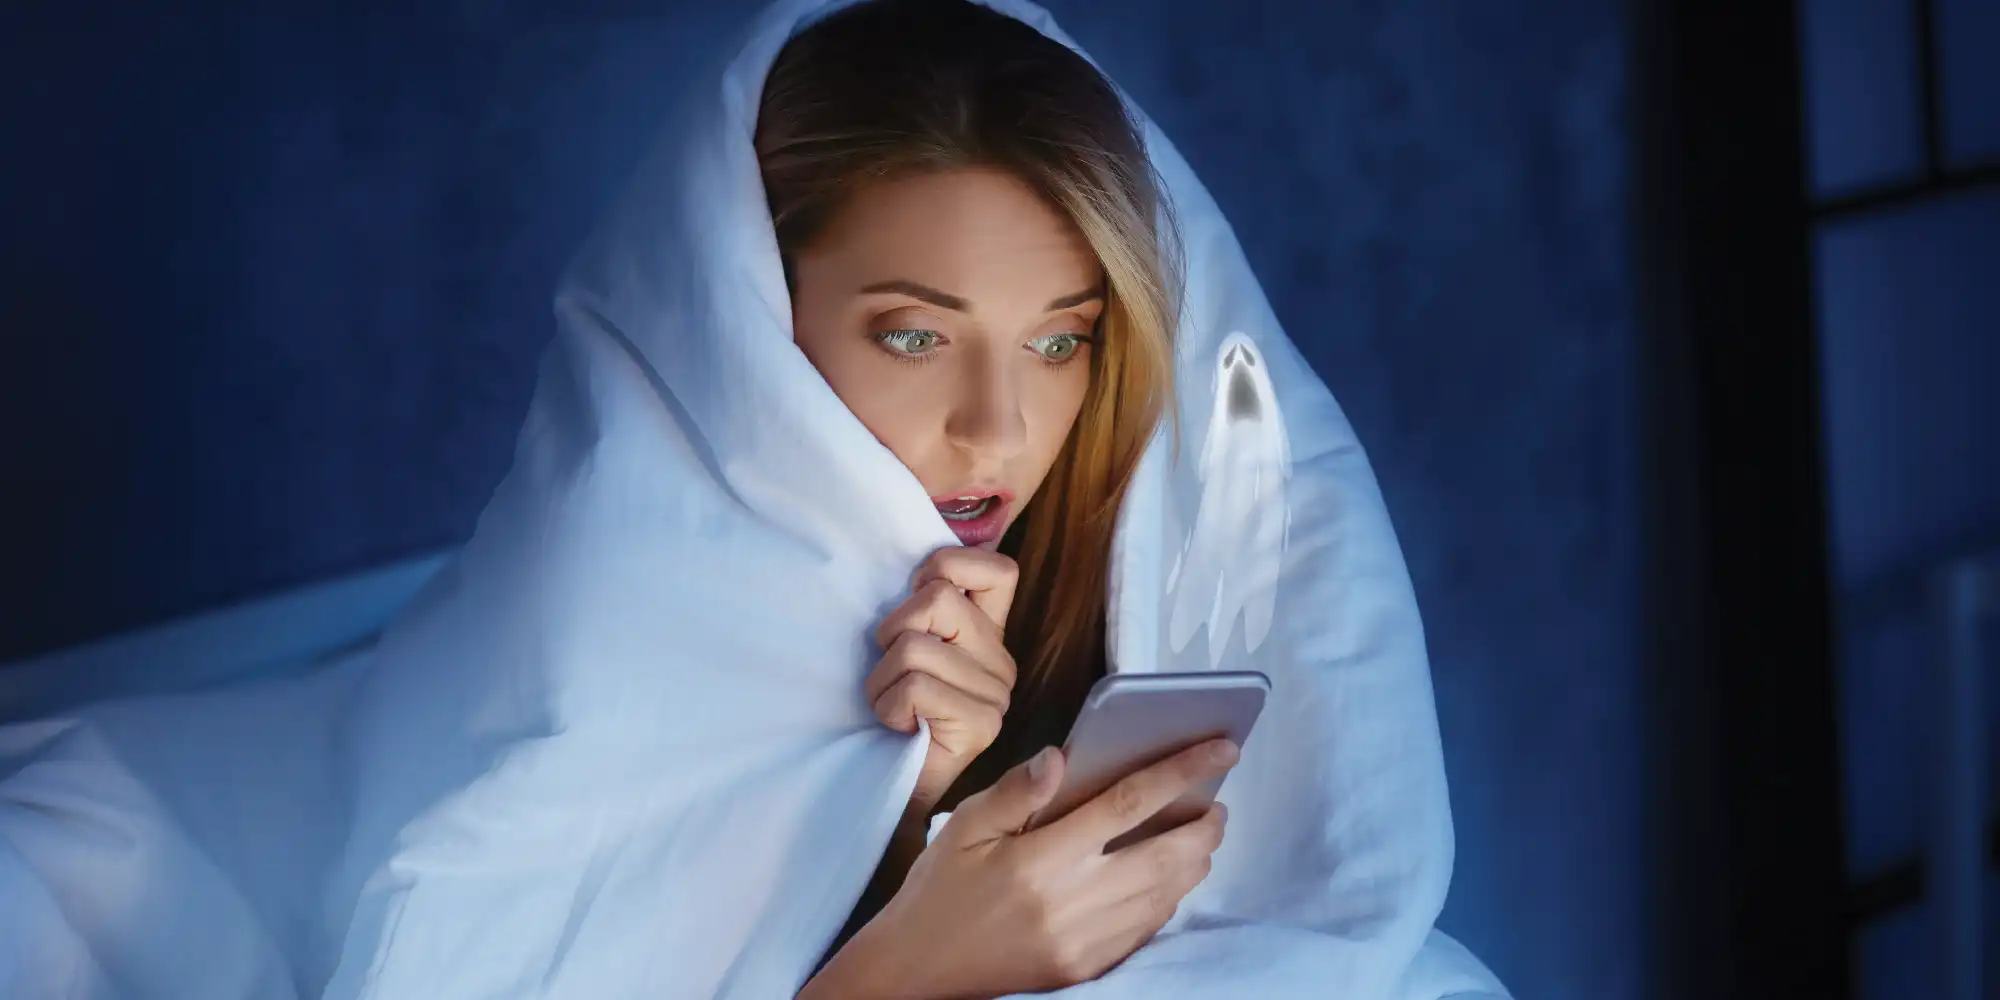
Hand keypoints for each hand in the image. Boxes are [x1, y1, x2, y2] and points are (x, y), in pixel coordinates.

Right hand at [806, 739, 1238, 999]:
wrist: (917, 973)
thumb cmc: (938, 893)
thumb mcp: (964, 828)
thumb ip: (1016, 791)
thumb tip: (1061, 755)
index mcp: (1041, 859)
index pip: (1129, 803)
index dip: (1182, 771)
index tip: (1220, 749)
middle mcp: (1072, 902)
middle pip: (1165, 856)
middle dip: (1204, 825)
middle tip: (1217, 801)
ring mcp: (1084, 941)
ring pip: (1164, 895)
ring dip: (1193, 861)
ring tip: (1202, 834)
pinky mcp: (1085, 967)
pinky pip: (1145, 929)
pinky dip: (1168, 898)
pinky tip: (1169, 879)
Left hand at [866, 548, 1019, 817]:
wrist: (889, 788)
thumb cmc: (889, 710)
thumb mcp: (903, 643)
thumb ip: (921, 605)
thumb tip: (917, 565)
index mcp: (989, 633)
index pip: (996, 568)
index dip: (946, 567)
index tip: (914, 601)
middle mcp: (1001, 661)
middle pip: (937, 599)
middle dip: (893, 632)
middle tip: (893, 673)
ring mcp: (996, 695)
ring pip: (917, 646)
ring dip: (883, 678)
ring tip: (893, 706)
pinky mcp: (981, 726)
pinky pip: (915, 686)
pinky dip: (888, 706)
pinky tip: (899, 726)